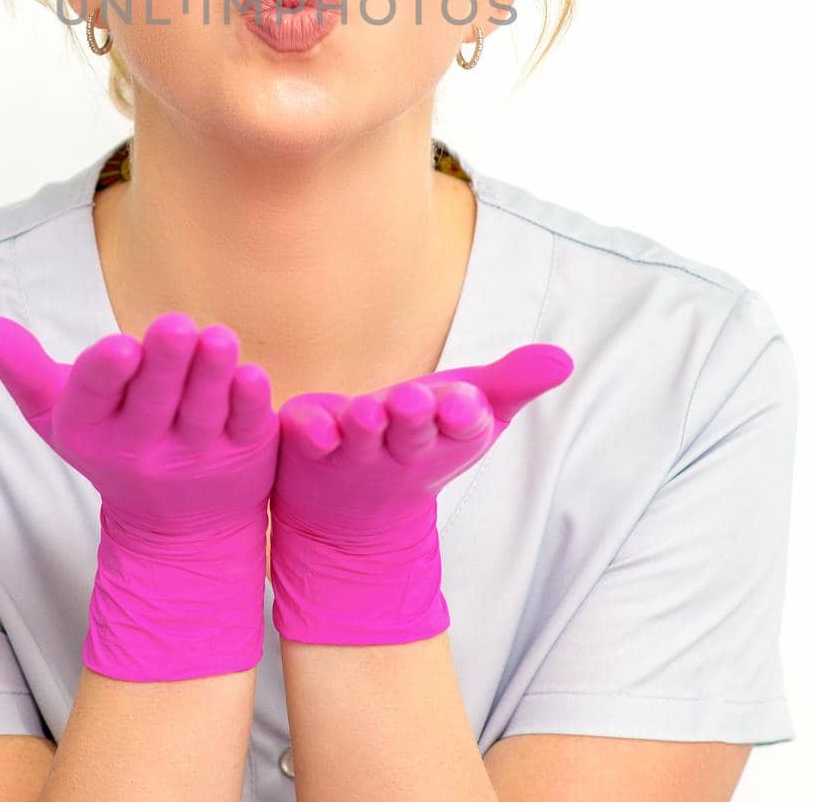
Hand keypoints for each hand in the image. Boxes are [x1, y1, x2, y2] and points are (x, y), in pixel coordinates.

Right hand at [0, 310, 278, 680]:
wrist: (175, 527)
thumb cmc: (113, 441)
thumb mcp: (61, 414)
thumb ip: (24, 370)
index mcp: (92, 429)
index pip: (93, 397)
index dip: (105, 372)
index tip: (120, 345)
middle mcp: (141, 446)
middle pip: (153, 400)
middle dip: (164, 363)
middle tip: (175, 325)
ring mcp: (195, 453)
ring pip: (204, 411)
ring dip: (211, 374)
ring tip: (218, 339)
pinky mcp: (244, 455)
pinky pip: (246, 427)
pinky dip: (251, 404)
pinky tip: (253, 377)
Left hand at [269, 343, 572, 644]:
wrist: (358, 513)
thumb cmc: (426, 440)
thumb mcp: (474, 412)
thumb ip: (513, 383)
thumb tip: (564, 359)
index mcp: (445, 438)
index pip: (463, 429)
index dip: (464, 416)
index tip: (464, 402)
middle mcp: (401, 448)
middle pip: (412, 434)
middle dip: (414, 419)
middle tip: (414, 399)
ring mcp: (354, 452)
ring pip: (360, 439)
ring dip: (363, 426)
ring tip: (365, 411)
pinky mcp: (310, 448)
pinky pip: (307, 440)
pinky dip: (307, 430)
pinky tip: (306, 420)